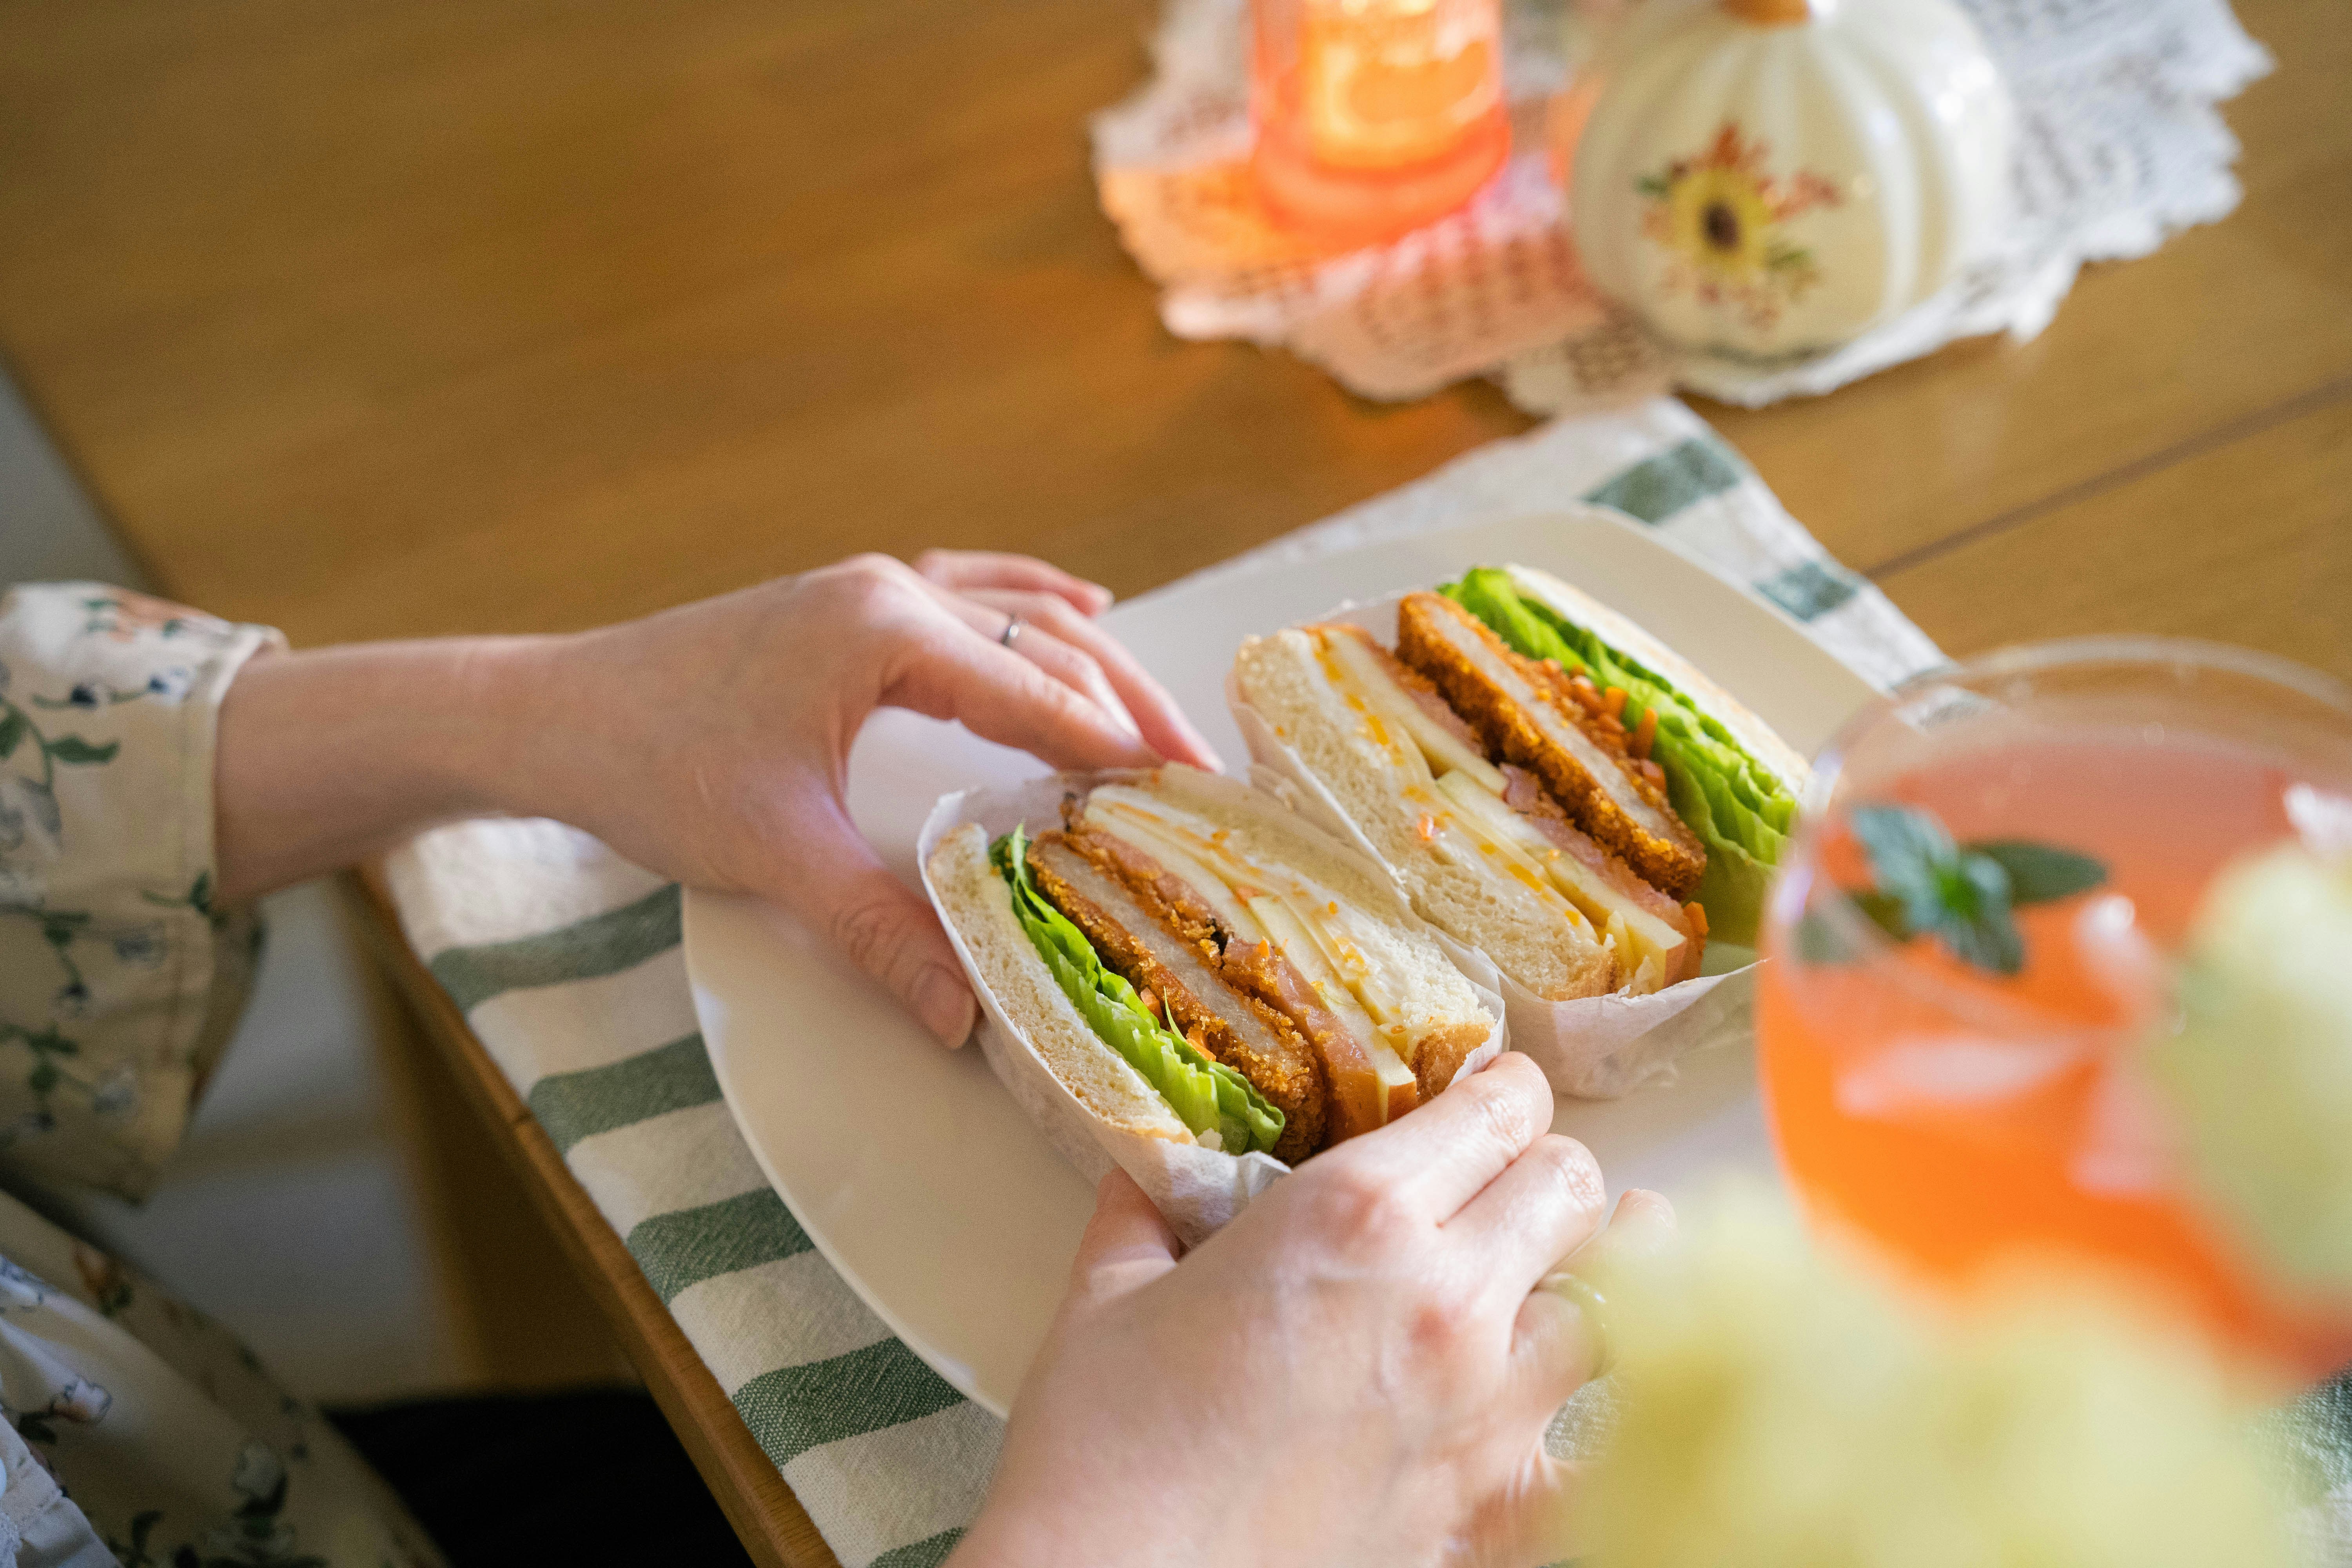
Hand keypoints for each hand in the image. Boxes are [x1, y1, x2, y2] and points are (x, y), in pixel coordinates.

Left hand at [527, 553, 1217, 1042]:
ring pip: (1016, 612)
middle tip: (1199, 771)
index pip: (1038, 692)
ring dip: (1090, 662)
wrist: (552, 712)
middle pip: (1048, 640)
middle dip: (1128, 704)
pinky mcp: (846, 604)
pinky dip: (1031, 603)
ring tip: (1159, 719)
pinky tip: (1080, 604)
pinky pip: (969, 589)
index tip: (1186, 797)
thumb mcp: (774, 853)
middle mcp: (891, 591)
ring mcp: (868, 587)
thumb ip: (875, 927)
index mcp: (886, 632)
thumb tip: (960, 1013)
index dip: (1117, 748)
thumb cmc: (651, 766)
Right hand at [952, 1054, 1674, 1567]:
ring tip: (1585, 1260)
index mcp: (1357, 1216)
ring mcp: (1484, 1409)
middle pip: (1569, 1188)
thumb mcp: (1108, 1296)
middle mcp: (1445, 1298)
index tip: (1491, 1095)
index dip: (1503, 1091)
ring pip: (1611, 1304)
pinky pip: (1598, 1463)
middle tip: (1513, 1179)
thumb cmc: (1101, 1446)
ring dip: (1595, 1275)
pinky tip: (1607, 1410)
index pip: (1498, 1110)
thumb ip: (1148, 1216)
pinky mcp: (1488, 1509)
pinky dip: (1610, 1435)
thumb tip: (1147, 1179)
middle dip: (1546, 1169)